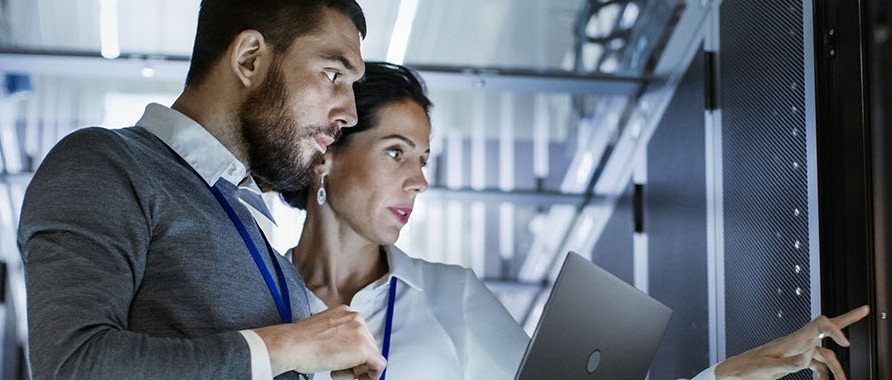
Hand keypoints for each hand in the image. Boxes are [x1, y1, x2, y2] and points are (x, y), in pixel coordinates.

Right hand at [254, 305, 386, 378]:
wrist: (292, 345)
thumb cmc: (299, 341)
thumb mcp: (323, 331)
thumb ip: (339, 336)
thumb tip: (346, 349)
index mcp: (346, 312)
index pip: (360, 336)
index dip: (353, 353)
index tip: (346, 362)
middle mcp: (356, 318)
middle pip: (369, 345)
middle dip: (356, 362)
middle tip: (340, 370)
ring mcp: (362, 332)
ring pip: (373, 356)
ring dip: (357, 369)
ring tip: (337, 371)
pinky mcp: (363, 348)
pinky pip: (378, 366)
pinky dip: (369, 376)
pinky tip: (350, 377)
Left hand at [715, 305, 868, 379]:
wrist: (736, 371)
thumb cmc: (748, 369)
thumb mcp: (768, 369)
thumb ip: (788, 364)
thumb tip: (808, 358)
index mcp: (792, 340)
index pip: (819, 325)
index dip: (835, 330)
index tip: (847, 344)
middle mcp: (798, 342)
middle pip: (826, 328)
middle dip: (847, 319)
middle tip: (866, 310)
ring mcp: (798, 350)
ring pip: (826, 354)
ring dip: (838, 368)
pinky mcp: (796, 359)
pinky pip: (818, 363)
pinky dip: (825, 372)